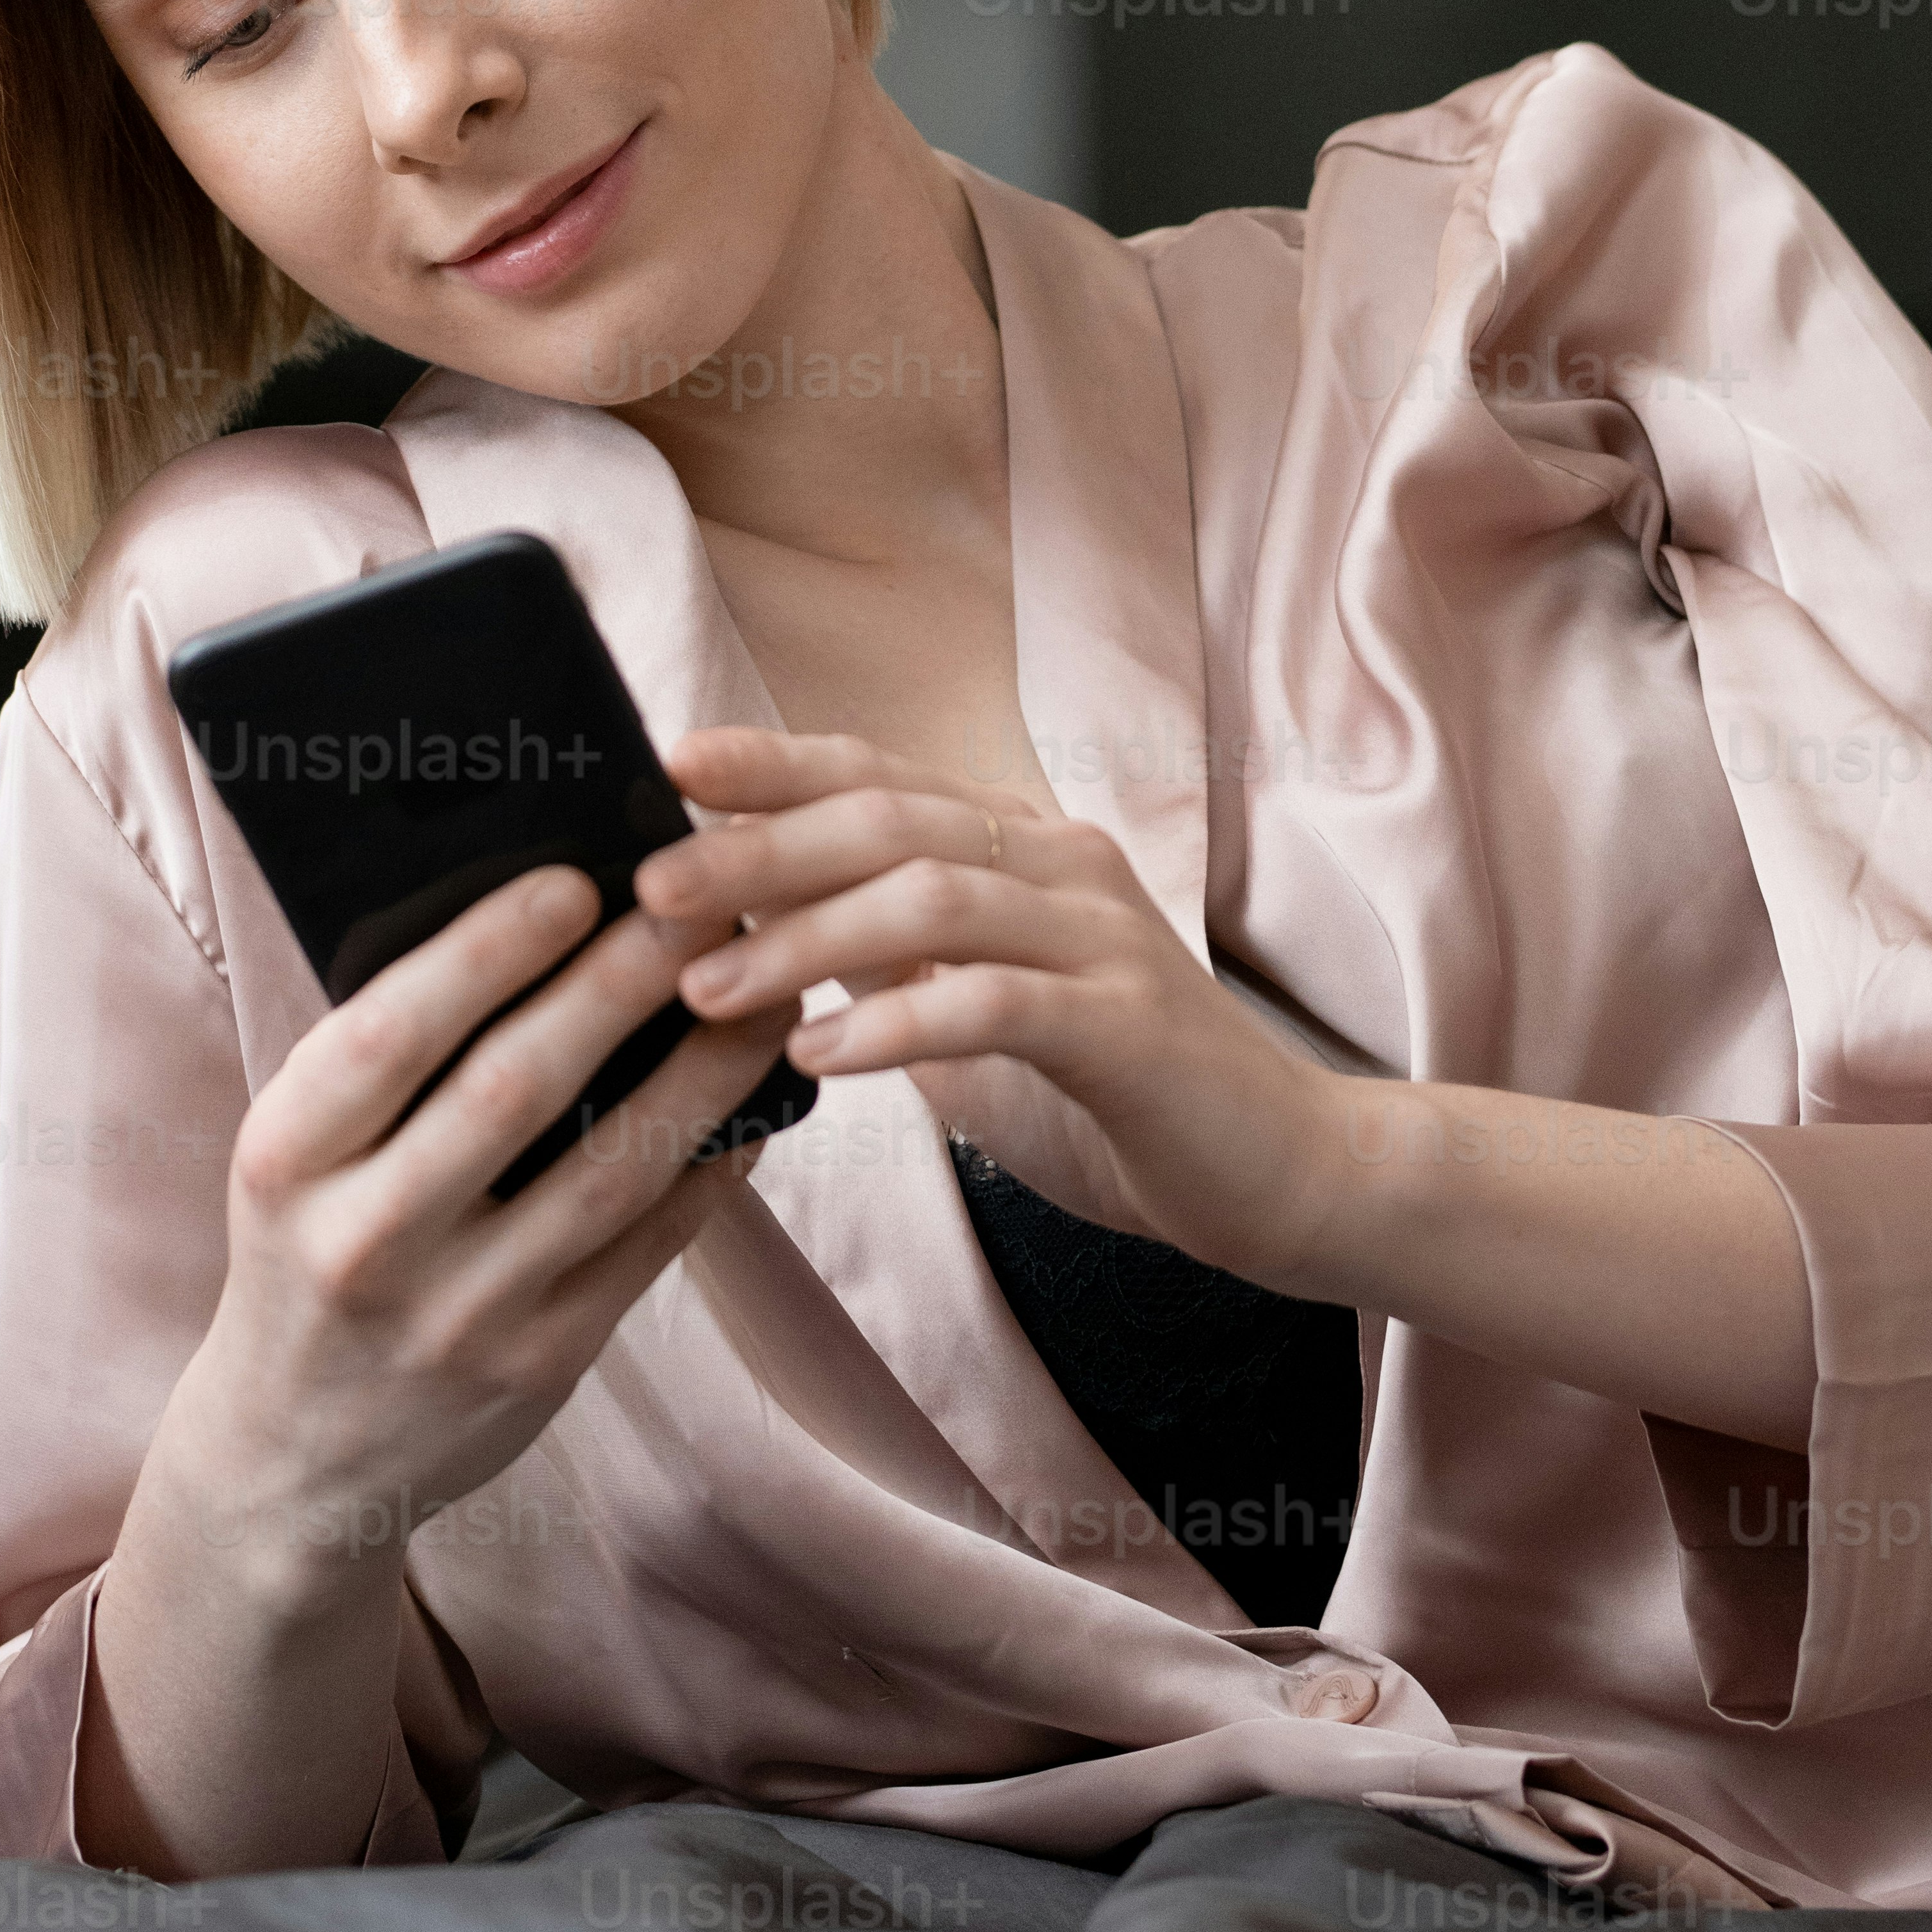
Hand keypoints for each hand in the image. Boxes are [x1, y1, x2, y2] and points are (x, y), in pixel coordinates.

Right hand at [158, 856, 803, 1617]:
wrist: (295, 1454)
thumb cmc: (312, 1250)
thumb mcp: (301, 1158)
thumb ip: (387, 1061)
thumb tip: (542, 920)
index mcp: (286, 1162)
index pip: (389, 1036)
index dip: (483, 953)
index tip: (570, 880)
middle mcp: (365, 1240)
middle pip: (513, 1089)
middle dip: (618, 984)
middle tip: (700, 901)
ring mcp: (460, 1312)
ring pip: (609, 1167)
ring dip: (701, 1069)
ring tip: (766, 988)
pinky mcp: (541, 1364)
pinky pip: (650, 1243)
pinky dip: (711, 1162)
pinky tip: (757, 1097)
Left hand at [643, 728, 1346, 1293]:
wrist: (1277, 1171)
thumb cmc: (1108, 1097)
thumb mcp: (969, 1019)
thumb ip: (882, 964)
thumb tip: (744, 925)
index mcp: (1021, 848)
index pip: (878, 773)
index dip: (773, 763)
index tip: (667, 760)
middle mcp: (1062, 865)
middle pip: (890, 818)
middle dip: (759, 847)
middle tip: (654, 887)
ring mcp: (1102, 937)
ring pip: (934, 896)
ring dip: (808, 936)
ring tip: (710, 985)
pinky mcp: (1129, 1024)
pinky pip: (996, 1001)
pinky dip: (897, 1024)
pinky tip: (822, 1055)